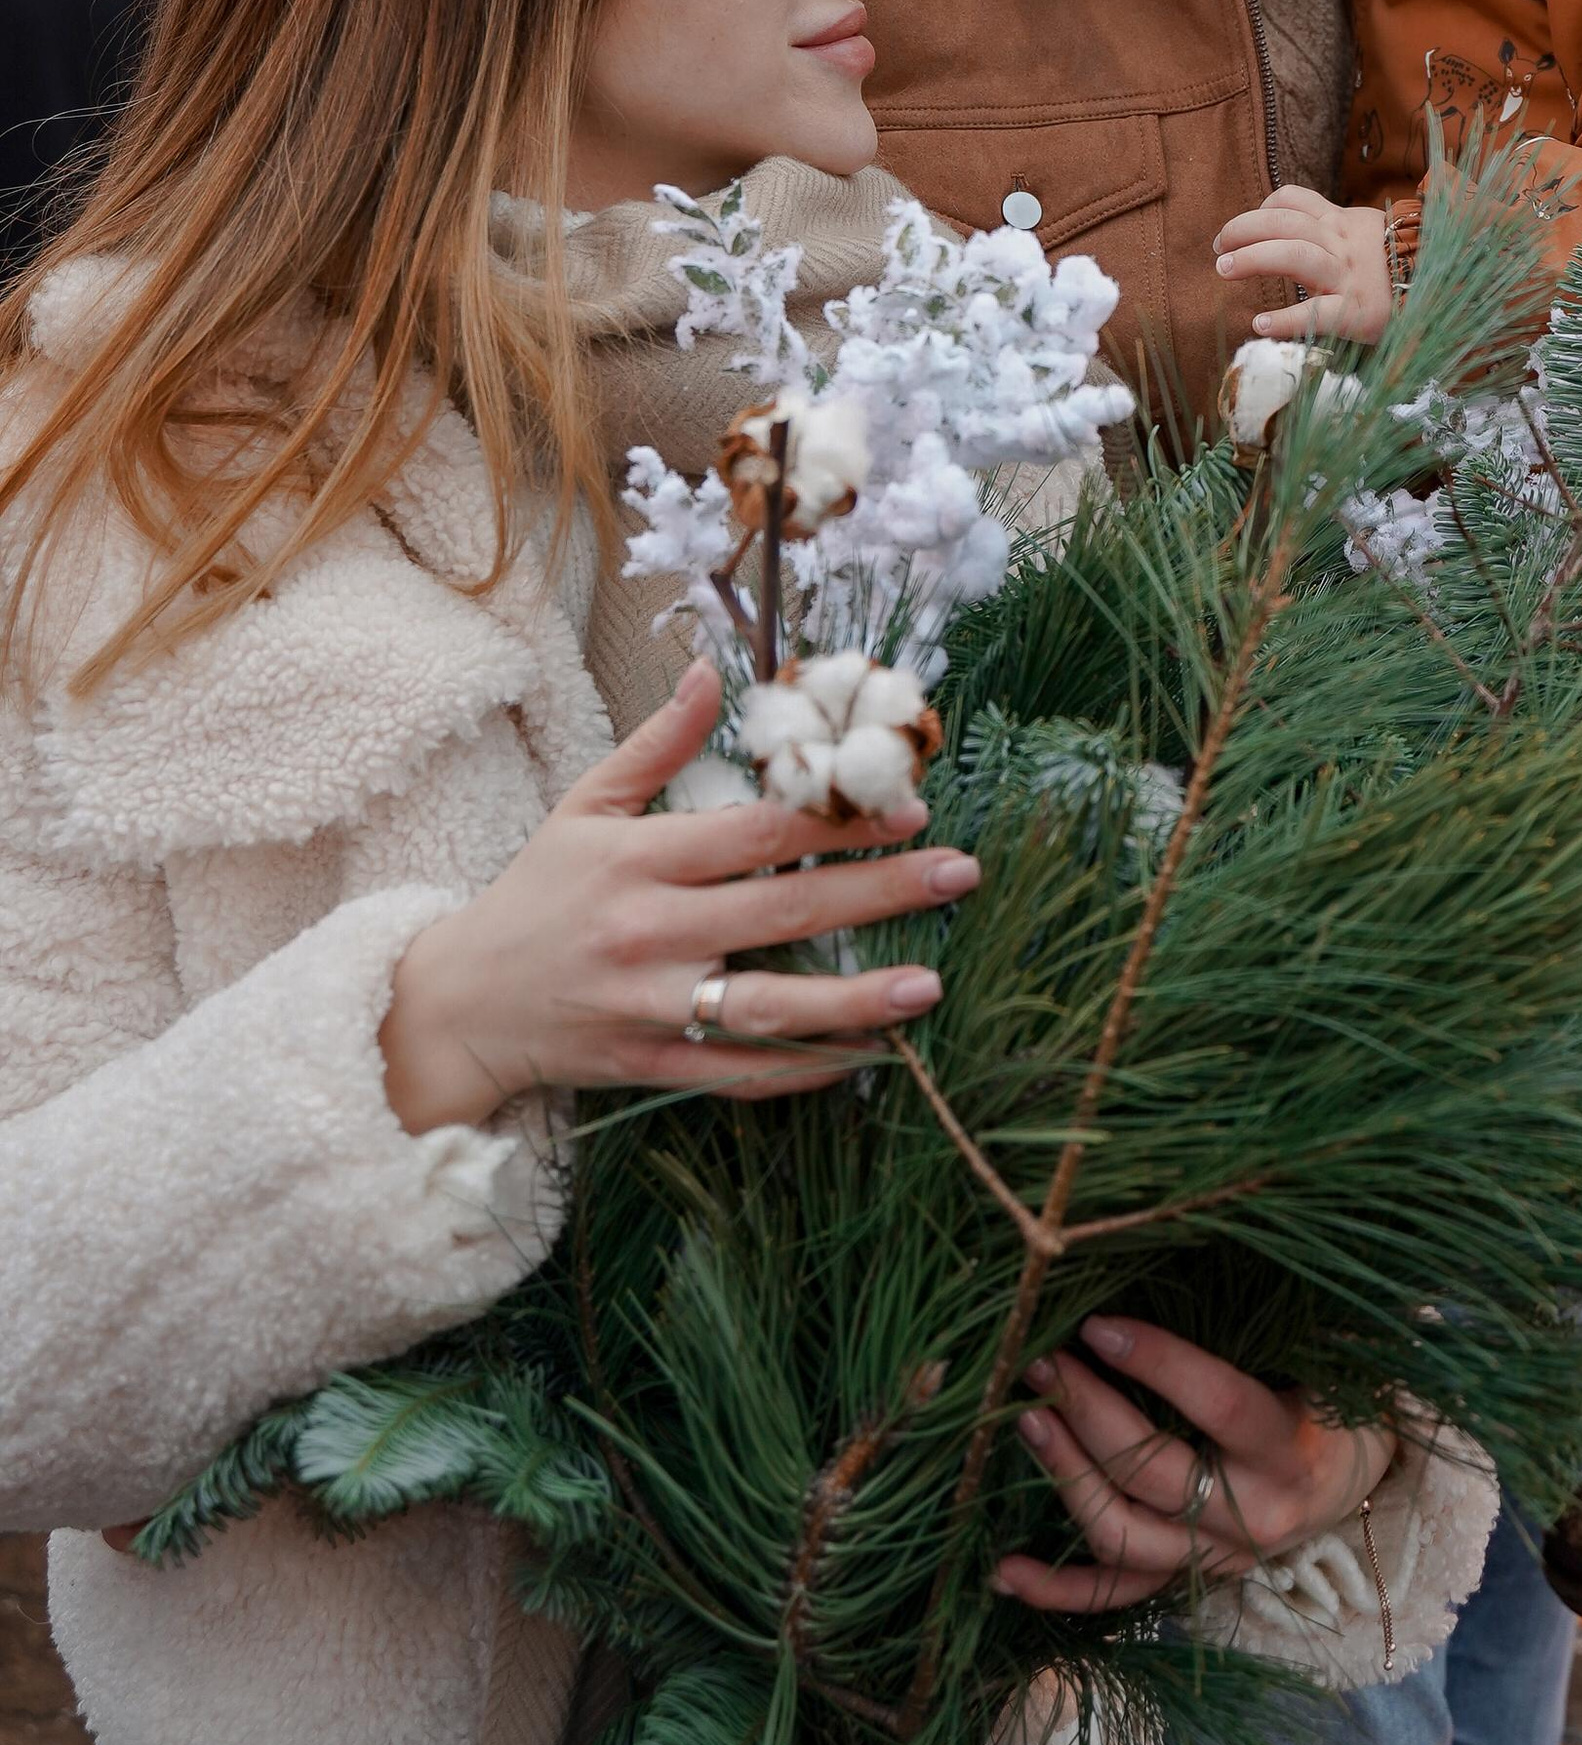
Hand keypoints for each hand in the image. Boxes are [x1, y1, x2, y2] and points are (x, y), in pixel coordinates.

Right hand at [379, 661, 978, 1132]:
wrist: (459, 1004)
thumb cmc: (536, 895)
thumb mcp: (584, 806)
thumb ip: (657, 744)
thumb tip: (710, 671)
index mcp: (639, 861)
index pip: (756, 835)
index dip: (835, 821)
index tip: (910, 807)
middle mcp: (649, 933)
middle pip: (781, 912)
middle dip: (879, 893)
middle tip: (958, 874)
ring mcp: (650, 1007)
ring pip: (767, 1006)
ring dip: (855, 1000)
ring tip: (930, 986)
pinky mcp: (650, 1066)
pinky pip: (737, 1073)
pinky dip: (802, 1070)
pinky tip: (868, 1058)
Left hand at [994, 1315, 1393, 1615]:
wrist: (1351, 1483)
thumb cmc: (1326, 1401)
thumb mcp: (1318, 1362)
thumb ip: (1262, 1330)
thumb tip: (1183, 1258)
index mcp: (1290, 1452)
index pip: (1219, 1404)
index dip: (1158, 1362)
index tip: (1097, 1323)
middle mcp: (1253, 1516)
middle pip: (1155, 1472)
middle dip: (1088, 1411)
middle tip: (1042, 1361)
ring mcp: (1215, 1558)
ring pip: (1124, 1534)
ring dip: (1065, 1476)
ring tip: (1026, 1420)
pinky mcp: (1187, 1580)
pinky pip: (1116, 1595)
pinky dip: (1058, 1589)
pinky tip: (1003, 1568)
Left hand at [1214, 187, 1393, 342]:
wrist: (1442, 293)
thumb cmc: (1395, 270)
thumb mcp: (1366, 236)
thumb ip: (1331, 231)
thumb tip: (1282, 234)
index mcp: (1343, 223)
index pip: (1294, 199)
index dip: (1259, 210)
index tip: (1237, 232)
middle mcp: (1344, 244)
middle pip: (1285, 224)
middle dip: (1244, 230)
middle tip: (1219, 251)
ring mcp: (1350, 277)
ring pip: (1297, 256)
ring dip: (1254, 259)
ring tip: (1224, 271)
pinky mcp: (1359, 313)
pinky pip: (1318, 312)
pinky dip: (1286, 319)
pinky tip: (1260, 324)